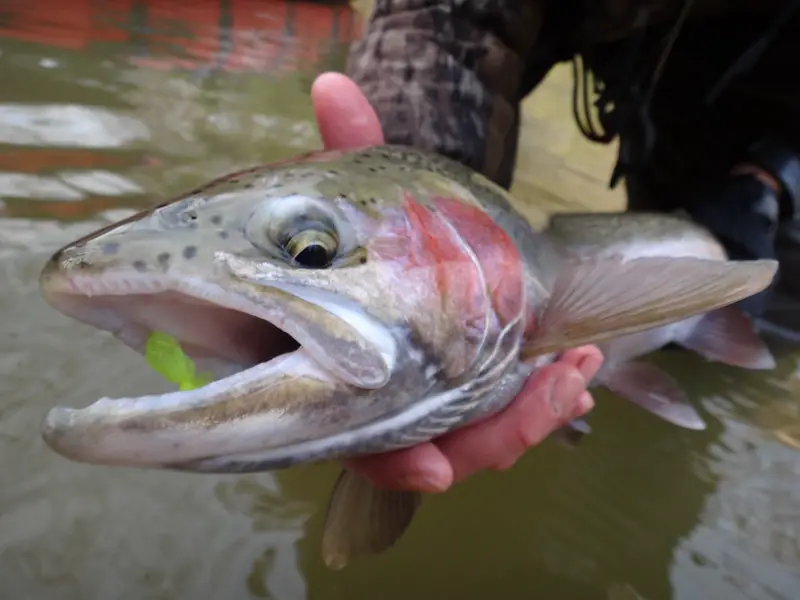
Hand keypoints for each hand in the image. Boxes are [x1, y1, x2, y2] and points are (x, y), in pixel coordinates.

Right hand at [311, 72, 602, 492]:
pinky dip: (537, 397)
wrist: (365, 248)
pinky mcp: (468, 384)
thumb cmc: (347, 237)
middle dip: (504, 433)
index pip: (365, 446)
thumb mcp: (353, 198)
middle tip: (560, 386)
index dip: (397, 464)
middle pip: (441, 451)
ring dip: (534, 413)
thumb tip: (333, 87)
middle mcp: (385, 399)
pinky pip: (501, 409)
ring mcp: (430, 396)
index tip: (434, 470)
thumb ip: (345, 155)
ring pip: (480, 435)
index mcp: (344, 377)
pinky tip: (571, 371)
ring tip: (578, 373)